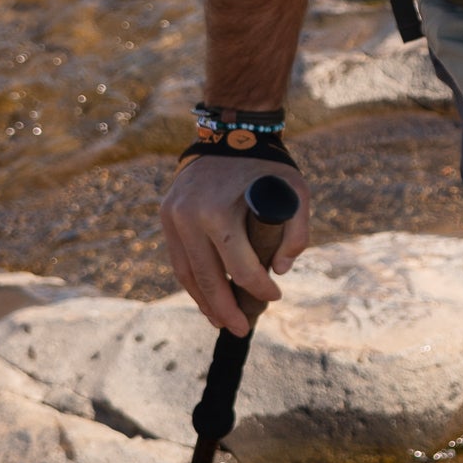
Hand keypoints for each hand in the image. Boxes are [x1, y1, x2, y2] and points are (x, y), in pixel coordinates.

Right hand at [160, 152, 309, 335]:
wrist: (229, 132)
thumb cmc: (267, 166)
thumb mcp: (296, 192)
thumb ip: (296, 233)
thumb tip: (280, 269)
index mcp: (220, 213)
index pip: (240, 268)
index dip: (260, 290)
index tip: (275, 297)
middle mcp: (190, 217)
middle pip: (208, 278)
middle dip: (227, 309)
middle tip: (242, 330)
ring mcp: (173, 216)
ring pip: (187, 273)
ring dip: (204, 302)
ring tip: (221, 322)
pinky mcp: (166, 215)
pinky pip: (178, 259)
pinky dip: (192, 282)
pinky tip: (205, 299)